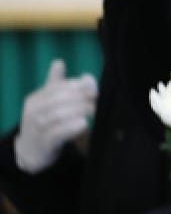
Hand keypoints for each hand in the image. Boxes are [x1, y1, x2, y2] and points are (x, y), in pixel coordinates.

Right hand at [14, 59, 97, 173]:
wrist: (31, 151)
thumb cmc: (44, 122)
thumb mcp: (47, 102)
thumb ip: (55, 84)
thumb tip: (58, 62)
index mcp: (36, 99)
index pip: (57, 87)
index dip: (77, 85)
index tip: (94, 87)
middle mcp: (33, 112)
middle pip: (59, 99)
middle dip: (80, 97)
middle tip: (96, 99)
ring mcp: (36, 128)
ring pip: (58, 115)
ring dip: (79, 110)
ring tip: (93, 109)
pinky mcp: (43, 143)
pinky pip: (57, 133)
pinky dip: (72, 127)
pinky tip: (84, 123)